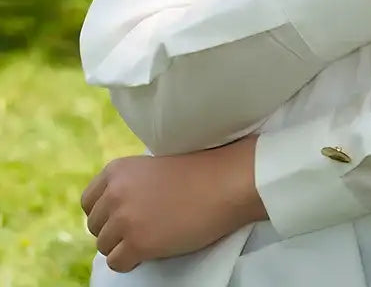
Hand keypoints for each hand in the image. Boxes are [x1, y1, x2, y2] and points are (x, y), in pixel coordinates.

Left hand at [81, 136, 265, 271]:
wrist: (223, 183)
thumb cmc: (195, 172)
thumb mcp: (151, 167)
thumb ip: (128, 184)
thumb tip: (110, 210)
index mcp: (116, 170)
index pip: (88, 202)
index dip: (105, 213)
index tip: (124, 215)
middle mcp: (114, 193)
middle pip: (95, 226)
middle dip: (115, 230)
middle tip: (143, 226)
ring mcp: (124, 219)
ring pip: (105, 247)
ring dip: (125, 246)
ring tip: (152, 235)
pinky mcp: (138, 243)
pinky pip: (118, 263)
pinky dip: (133, 260)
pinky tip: (154, 247)